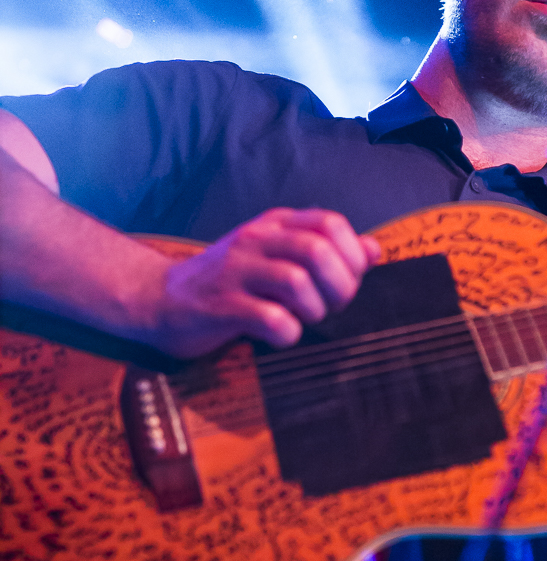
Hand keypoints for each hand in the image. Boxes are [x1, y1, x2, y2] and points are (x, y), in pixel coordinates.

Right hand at [155, 207, 379, 356]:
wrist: (159, 299)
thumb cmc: (228, 282)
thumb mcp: (275, 255)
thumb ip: (324, 251)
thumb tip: (374, 249)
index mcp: (274, 225)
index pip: (331, 223)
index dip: (351, 256)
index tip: (344, 283)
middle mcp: (255, 240)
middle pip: (318, 251)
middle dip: (339, 287)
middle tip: (330, 308)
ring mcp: (236, 271)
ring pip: (297, 281)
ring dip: (314, 310)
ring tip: (304, 320)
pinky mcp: (220, 306)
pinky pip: (270, 318)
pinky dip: (287, 333)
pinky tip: (280, 336)